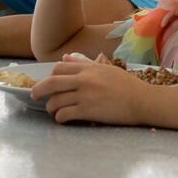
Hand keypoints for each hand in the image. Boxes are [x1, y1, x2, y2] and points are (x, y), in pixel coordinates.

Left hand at [30, 54, 148, 124]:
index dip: (49, 76)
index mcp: (88, 68)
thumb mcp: (105, 68)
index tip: (47, 83)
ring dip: (50, 107)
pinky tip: (62, 119)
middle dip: (38, 90)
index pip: (59, 68)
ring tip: (53, 111)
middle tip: (34, 96)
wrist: (143, 101)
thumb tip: (64, 58)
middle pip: (51, 83)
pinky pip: (65, 114)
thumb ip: (83, 64)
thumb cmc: (126, 85)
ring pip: (56, 101)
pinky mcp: (89, 111)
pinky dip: (60, 118)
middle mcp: (84, 80)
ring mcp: (86, 96)